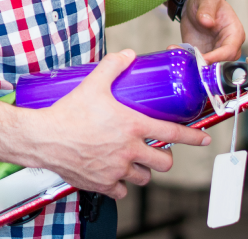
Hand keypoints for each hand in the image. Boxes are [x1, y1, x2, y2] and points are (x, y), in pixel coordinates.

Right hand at [8, 50, 210, 199]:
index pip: (173, 134)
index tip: (203, 139)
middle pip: (163, 162)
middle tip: (154, 151)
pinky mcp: (103, 184)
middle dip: (163, 158)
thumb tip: (127, 55)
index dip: (193, 137)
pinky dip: (120, 185)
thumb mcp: (92, 84)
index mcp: (132, 127)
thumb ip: (112, 67)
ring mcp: (117, 170)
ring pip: (144, 178)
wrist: (43, 138)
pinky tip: (113, 174)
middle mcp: (129, 151)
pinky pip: (122, 191)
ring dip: (142, 171)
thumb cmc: (67, 113)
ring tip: (132, 161)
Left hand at [179, 0, 245, 62]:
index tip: (204, 59)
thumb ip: (207, 9)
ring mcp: (213, 51)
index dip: (218, 57)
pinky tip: (173, 49)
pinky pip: (194, 60)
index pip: (230, 50)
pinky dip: (184, 58)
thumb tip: (207, 22)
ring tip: (177, 52)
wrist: (195, 4)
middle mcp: (226, 45)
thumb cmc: (206, 0)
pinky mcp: (200, 53)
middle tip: (189, 62)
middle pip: (222, 63)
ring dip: (192, 63)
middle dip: (206, 66)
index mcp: (234, 33)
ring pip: (207, 65)